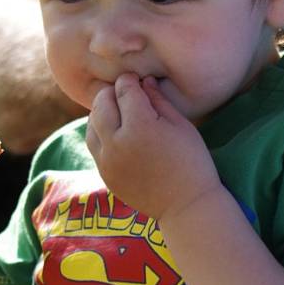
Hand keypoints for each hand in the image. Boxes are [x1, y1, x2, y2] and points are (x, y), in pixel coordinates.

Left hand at [86, 74, 221, 220]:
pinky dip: (99, 132)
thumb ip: (158, 100)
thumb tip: (144, 81)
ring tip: (116, 109)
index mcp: (140, 126)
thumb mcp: (181, 125)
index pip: (124, 90)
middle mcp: (117, 142)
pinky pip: (93, 144)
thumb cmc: (192, 162)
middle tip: (124, 91)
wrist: (186, 205)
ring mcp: (107, 160)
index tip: (136, 79)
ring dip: (101, 112)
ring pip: (91, 124)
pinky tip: (112, 130)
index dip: (130, 80)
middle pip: (102, 104)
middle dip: (112, 93)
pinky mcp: (104, 174)